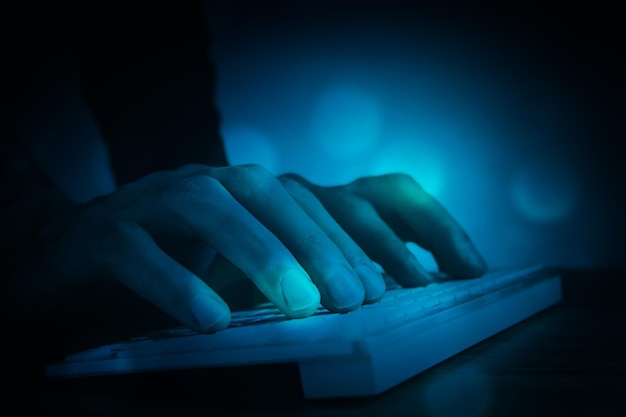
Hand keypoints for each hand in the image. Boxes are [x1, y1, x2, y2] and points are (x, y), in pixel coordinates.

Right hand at [11, 164, 484, 339]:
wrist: (65, 262)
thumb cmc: (169, 269)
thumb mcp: (247, 273)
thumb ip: (298, 274)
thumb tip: (373, 297)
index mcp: (261, 194)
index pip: (347, 191)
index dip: (406, 223)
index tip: (454, 270)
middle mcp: (213, 183)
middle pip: (279, 195)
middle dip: (326, 246)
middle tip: (362, 299)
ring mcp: (155, 202)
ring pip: (213, 207)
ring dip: (262, 254)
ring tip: (300, 305)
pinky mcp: (104, 234)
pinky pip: (142, 252)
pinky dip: (179, 283)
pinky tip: (212, 322)